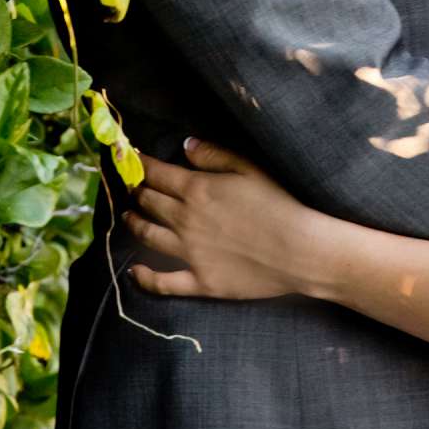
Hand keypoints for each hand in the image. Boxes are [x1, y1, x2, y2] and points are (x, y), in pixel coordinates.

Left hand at [122, 138, 316, 300]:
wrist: (299, 250)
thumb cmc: (279, 204)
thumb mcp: (249, 169)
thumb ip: (214, 155)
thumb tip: (185, 145)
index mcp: (197, 189)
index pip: (157, 173)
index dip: (141, 165)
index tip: (132, 160)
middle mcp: (185, 220)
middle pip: (148, 202)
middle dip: (136, 191)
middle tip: (132, 187)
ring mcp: (189, 253)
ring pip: (147, 236)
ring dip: (134, 224)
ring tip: (128, 218)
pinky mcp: (199, 281)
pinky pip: (162, 282)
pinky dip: (144, 277)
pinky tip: (134, 271)